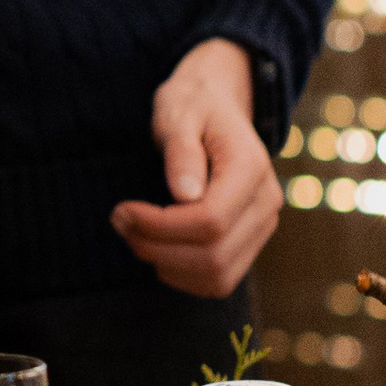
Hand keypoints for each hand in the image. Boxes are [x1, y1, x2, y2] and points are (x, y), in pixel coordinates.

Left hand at [112, 40, 279, 297]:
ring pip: (218, 277)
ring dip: (167, 266)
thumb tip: (184, 195)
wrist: (217, 104)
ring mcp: (262, 225)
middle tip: (119, 222)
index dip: (160, 226)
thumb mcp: (178, 113)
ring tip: (134, 235)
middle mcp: (266, 203)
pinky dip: (182, 276)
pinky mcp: (250, 241)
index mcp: (250, 169)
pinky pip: (219, 280)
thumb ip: (181, 151)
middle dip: (156, 247)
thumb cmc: (192, 105)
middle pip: (213, 255)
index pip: (210, 221)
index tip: (122, 209)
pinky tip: (156, 249)